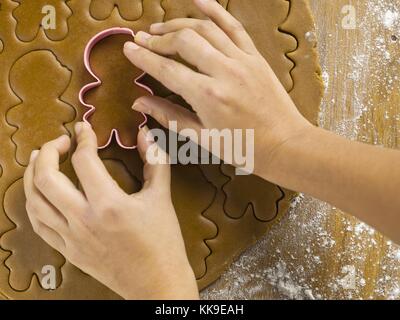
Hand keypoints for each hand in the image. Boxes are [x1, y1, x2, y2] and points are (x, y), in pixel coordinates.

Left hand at [24, 122, 198, 299]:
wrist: (156, 282)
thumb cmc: (162, 240)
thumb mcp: (161, 197)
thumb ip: (154, 160)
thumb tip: (144, 135)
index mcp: (109, 204)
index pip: (84, 160)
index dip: (83, 138)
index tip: (85, 129)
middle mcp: (83, 220)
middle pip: (46, 178)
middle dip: (48, 152)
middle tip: (60, 142)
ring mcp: (72, 237)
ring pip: (34, 201)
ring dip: (33, 175)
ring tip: (41, 161)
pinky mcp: (69, 251)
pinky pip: (39, 224)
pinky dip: (34, 203)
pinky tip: (40, 193)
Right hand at [123, 0, 312, 178]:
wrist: (285, 144)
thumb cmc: (242, 147)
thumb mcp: (202, 137)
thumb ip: (169, 115)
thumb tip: (139, 101)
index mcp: (208, 96)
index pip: (167, 69)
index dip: (144, 58)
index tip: (129, 49)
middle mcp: (224, 72)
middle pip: (184, 41)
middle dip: (159, 38)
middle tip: (143, 39)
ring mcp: (242, 60)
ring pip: (206, 29)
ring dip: (179, 24)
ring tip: (161, 27)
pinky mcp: (255, 56)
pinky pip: (234, 26)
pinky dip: (215, 10)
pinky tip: (198, 0)